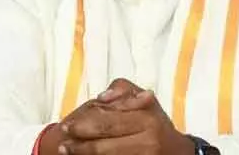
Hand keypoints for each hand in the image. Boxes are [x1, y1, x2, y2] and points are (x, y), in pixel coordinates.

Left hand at [59, 79, 194, 154]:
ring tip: (67, 151)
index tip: (64, 127)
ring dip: (84, 154)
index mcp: (147, 120)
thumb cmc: (152, 119)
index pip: (106, 124)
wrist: (176, 150)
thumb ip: (121, 91)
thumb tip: (102, 97)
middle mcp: (148, 141)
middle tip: (62, 143)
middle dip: (80, 144)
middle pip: (105, 145)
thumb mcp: (142, 98)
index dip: (83, 126)